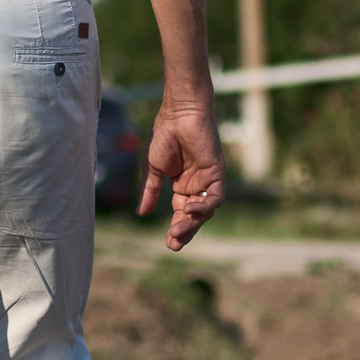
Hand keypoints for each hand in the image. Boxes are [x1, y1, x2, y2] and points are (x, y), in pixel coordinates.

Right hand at [138, 102, 225, 250]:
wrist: (177, 114)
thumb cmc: (164, 136)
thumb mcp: (154, 169)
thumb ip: (150, 191)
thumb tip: (142, 214)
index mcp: (182, 185)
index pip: (181, 213)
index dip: (176, 228)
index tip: (168, 243)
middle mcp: (197, 185)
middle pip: (194, 216)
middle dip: (185, 231)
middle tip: (173, 245)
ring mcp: (208, 180)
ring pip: (206, 211)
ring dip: (192, 223)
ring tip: (177, 231)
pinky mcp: (217, 173)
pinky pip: (215, 197)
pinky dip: (204, 207)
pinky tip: (188, 209)